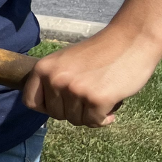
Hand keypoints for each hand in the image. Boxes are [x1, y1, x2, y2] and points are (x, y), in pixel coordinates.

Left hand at [22, 25, 161, 126]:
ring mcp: (75, 90)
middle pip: (56, 114)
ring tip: (101, 98)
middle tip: (88, 99)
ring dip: (90, 115)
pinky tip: (111, 107)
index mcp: (43, 68)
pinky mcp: (96, 99)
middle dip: (73, 111)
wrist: (131, 40)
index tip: (61, 104)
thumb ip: (53, 79)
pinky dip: (103, 119)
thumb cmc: (100, 52)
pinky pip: (94, 122)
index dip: (46, 107)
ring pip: (76, 120)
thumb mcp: (65, 61)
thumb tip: (48, 107)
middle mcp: (55, 79)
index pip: (30, 102)